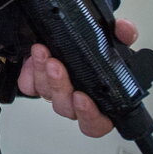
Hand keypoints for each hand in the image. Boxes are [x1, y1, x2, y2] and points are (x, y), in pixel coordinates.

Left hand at [17, 18, 139, 136]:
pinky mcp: (36, 84)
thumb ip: (123, 34)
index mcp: (101, 102)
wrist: (70, 38)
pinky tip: (33, 59)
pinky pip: (28, 86)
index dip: (89, 116)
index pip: (96, 124)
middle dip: (59, 86)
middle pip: (66, 108)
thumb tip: (125, 29)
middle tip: (57, 66)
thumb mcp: (115, 40)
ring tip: (44, 54)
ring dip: (43, 73)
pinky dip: (29, 72)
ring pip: (46, 94)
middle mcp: (76, 102)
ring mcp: (56, 94)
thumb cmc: (98, 50)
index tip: (82, 98)